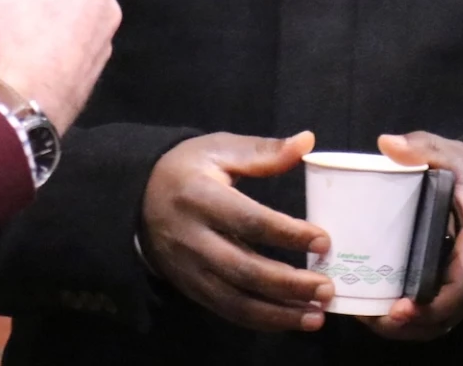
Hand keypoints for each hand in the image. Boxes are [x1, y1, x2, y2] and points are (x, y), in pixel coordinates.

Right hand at [0, 0, 121, 125]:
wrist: (21, 104)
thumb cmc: (15, 27)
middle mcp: (108, 6)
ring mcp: (102, 44)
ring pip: (87, 12)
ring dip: (63, 6)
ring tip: (23, 6)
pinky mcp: (89, 75)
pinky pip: (78, 47)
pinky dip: (60, 41)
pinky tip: (29, 45)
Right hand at [140, 130, 333, 332]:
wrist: (136, 198)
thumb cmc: (187, 169)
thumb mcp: (219, 149)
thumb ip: (263, 152)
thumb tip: (307, 141)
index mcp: (201, 197)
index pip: (249, 220)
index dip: (287, 234)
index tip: (322, 241)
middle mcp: (193, 239)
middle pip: (244, 269)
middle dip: (288, 284)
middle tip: (326, 288)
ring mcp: (190, 270)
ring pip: (236, 301)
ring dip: (279, 313)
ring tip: (316, 316)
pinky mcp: (191, 289)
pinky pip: (228, 312)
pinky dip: (261, 321)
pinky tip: (291, 319)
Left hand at [363, 132, 462, 340]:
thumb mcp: (457, 155)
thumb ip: (424, 147)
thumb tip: (386, 143)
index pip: (462, 286)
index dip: (430, 306)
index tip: (397, 310)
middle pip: (446, 315)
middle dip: (408, 324)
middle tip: (366, 316)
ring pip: (441, 322)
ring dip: (406, 328)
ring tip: (366, 316)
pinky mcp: (461, 289)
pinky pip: (439, 315)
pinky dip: (413, 321)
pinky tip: (381, 311)